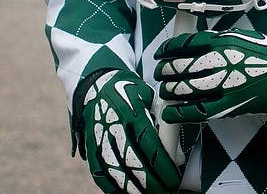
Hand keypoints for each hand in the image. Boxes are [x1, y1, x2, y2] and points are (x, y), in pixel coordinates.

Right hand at [80, 70, 180, 192]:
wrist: (95, 83)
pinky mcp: (90, 147)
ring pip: (115, 171)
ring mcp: (99, 138)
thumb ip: (161, 121)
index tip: (174, 178)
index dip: (163, 165)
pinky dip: (111, 187)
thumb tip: (176, 152)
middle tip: (165, 191)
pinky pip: (99, 172)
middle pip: (133, 162)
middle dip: (151, 182)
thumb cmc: (127, 91)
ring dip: (132, 188)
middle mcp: (114, 126)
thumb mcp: (148, 97)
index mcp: (132, 112)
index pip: (150, 145)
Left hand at [155, 29, 266, 121]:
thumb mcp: (242, 36)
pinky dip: (180, 112)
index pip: (186, 44)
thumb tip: (194, 44)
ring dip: (170, 89)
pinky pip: (198, 110)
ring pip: (186, 88)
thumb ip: (217, 39)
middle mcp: (220, 61)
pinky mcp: (229, 105)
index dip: (168, 49)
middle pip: (182, 66)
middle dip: (166, 71)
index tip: (161, 53)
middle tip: (160, 73)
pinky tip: (170, 112)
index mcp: (223, 41)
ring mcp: (223, 84)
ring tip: (164, 89)